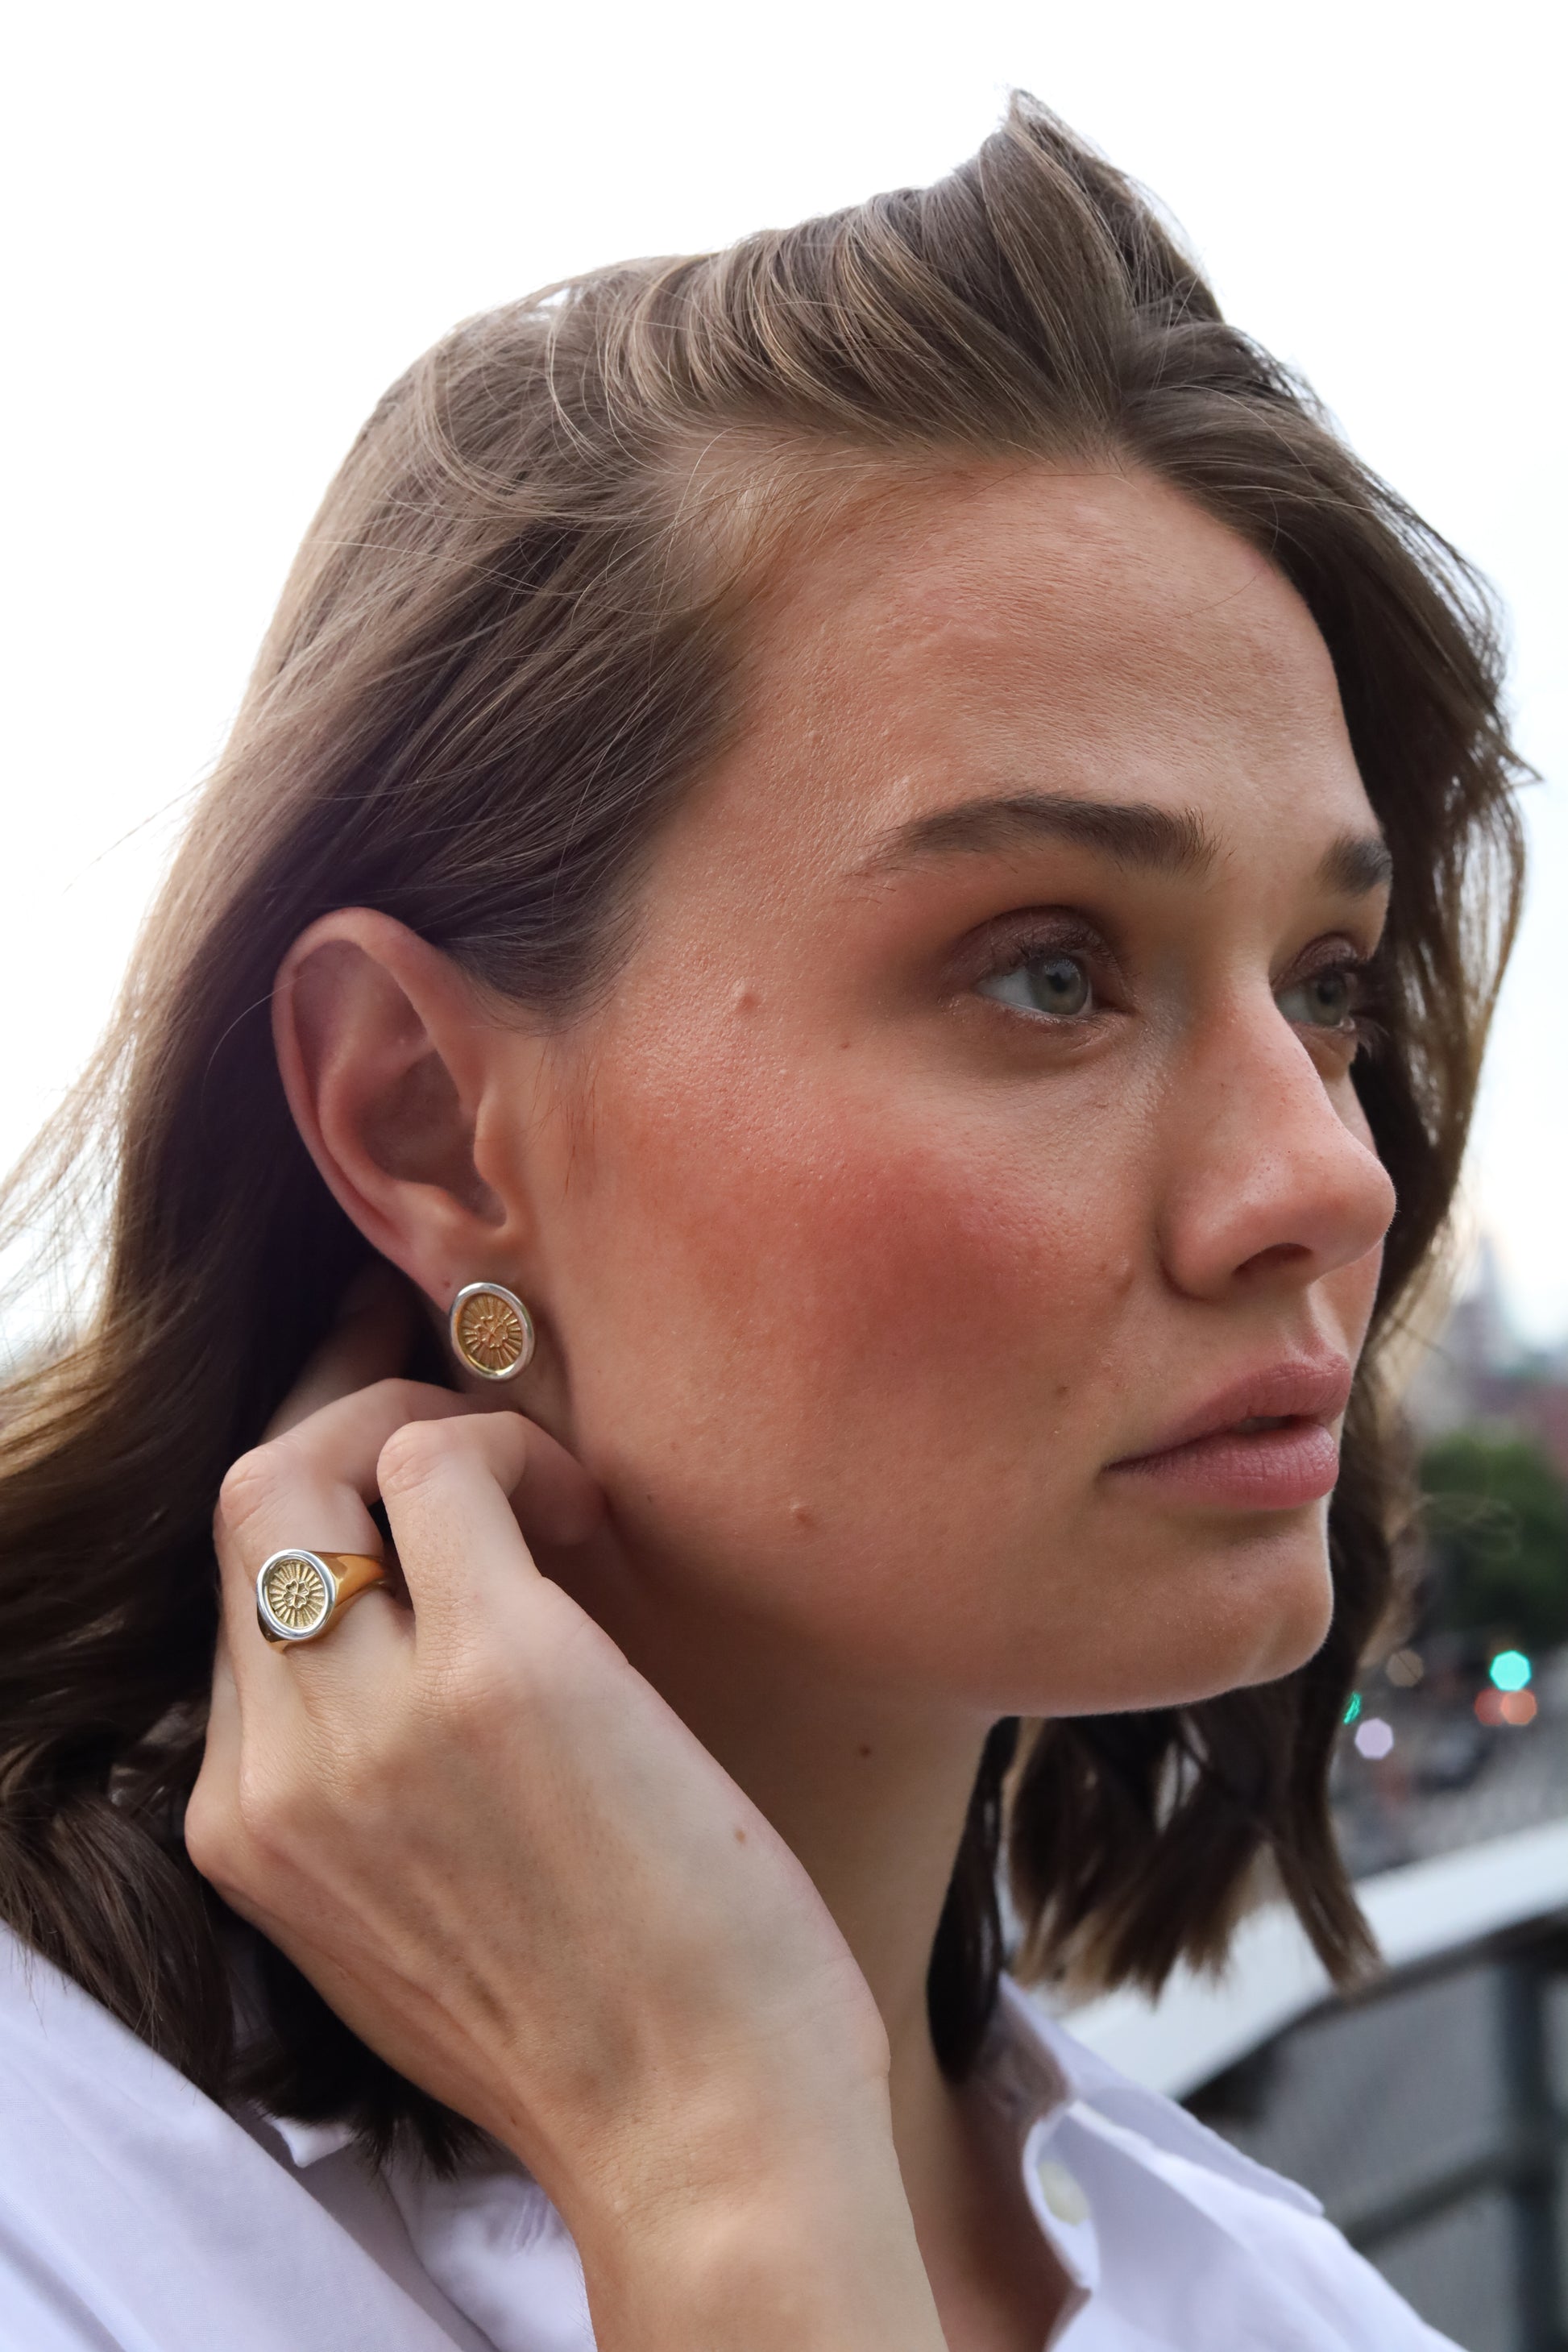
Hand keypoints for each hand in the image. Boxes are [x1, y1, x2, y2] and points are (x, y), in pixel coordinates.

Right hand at [186, 1290, 943, 2350]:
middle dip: (334, 1416)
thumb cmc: (608, 2029)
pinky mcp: (498, 1669)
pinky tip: (589, 1513)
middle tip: (429, 1380)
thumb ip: (372, 1792)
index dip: (305, 1507)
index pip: (236, 1605)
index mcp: (251, 1834)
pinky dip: (515, 1450)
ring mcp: (373, 1718)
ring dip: (425, 1423)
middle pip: (244, 1509)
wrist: (705, 2137)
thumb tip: (421, 1641)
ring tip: (540, 1479)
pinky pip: (446, 1465)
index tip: (367, 1435)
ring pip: (309, 1466)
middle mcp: (278, 1772)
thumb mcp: (413, 1921)